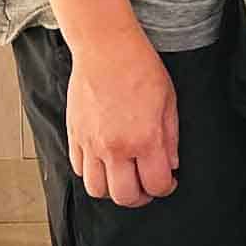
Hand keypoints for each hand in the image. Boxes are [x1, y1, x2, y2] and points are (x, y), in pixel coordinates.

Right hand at [65, 29, 179, 208]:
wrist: (106, 48)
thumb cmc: (140, 67)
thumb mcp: (169, 100)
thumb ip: (170, 137)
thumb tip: (171, 164)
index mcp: (144, 139)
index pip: (156, 184)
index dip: (167, 188)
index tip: (169, 182)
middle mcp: (115, 147)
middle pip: (124, 196)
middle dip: (140, 197)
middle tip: (147, 186)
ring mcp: (91, 144)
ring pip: (97, 190)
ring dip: (113, 190)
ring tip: (124, 177)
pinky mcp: (74, 136)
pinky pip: (79, 169)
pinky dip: (92, 173)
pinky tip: (105, 162)